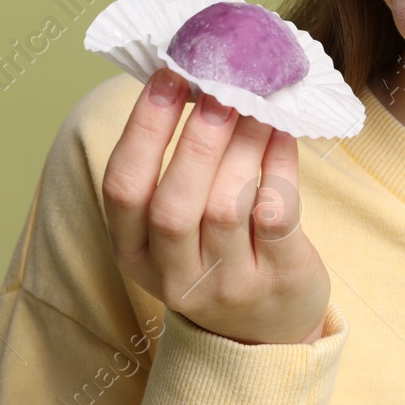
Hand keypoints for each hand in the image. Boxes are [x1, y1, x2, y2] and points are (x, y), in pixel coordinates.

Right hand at [101, 68, 329, 345]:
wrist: (268, 331)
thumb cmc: (217, 251)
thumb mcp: (178, 223)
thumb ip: (178, 163)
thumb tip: (198, 73)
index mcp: (134, 252)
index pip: (122, 189)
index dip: (142, 129)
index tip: (167, 75)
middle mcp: (174, 274)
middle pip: (174, 206)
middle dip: (195, 139)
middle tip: (219, 87)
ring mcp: (227, 283)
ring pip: (226, 209)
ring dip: (242, 145)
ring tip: (257, 101)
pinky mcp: (278, 280)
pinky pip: (277, 217)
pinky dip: (280, 167)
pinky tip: (282, 134)